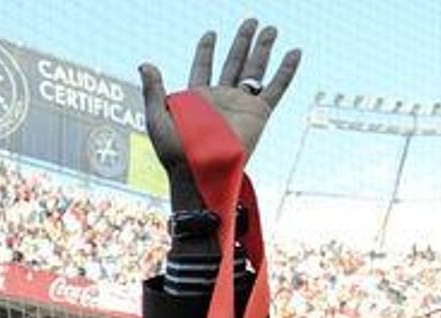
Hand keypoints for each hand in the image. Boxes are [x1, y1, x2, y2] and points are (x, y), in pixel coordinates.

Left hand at [139, 18, 300, 182]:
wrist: (200, 173)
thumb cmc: (175, 153)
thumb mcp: (157, 118)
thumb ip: (154, 90)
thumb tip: (145, 64)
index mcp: (198, 100)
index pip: (203, 67)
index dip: (206, 51)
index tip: (211, 34)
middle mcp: (222, 100)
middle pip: (234, 62)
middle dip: (242, 41)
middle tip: (251, 21)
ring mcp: (242, 105)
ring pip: (255, 69)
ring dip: (263, 48)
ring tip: (270, 28)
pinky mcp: (259, 113)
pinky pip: (277, 87)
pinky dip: (287, 70)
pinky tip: (295, 52)